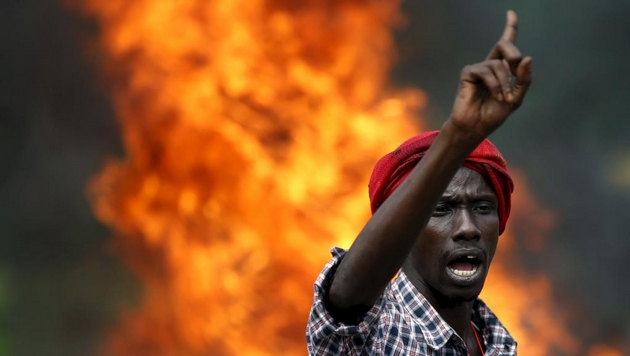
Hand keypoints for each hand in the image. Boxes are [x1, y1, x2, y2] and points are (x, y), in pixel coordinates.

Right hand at [448, 10, 531, 140]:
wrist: (476, 126)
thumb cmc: (494, 113)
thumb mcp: (516, 97)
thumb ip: (524, 79)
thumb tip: (527, 57)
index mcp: (502, 69)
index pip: (506, 44)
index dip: (510, 27)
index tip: (510, 13)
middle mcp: (489, 65)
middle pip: (504, 45)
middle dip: (513, 54)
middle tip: (515, 68)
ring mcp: (478, 68)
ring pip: (498, 64)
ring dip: (504, 82)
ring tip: (502, 97)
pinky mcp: (468, 73)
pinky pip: (486, 71)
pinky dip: (495, 85)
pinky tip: (495, 95)